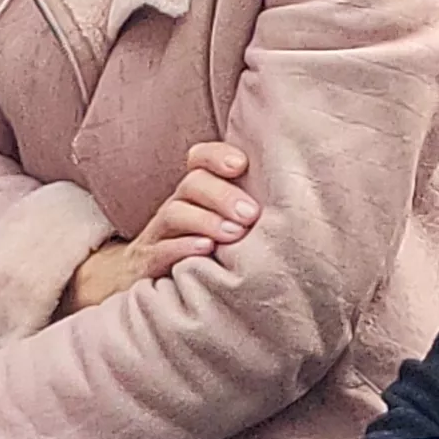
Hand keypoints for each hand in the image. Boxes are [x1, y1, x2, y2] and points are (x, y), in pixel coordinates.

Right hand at [61, 142, 256, 315]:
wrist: (145, 283)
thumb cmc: (200, 250)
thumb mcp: (222, 224)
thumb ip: (247, 208)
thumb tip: (293, 198)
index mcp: (195, 193)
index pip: (199, 159)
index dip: (217, 156)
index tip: (241, 164)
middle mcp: (175, 207)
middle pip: (193, 185)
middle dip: (223, 196)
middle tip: (251, 214)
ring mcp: (157, 235)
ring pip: (174, 214)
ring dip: (207, 221)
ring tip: (234, 233)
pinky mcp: (145, 264)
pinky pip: (159, 251)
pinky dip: (182, 248)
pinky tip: (206, 250)